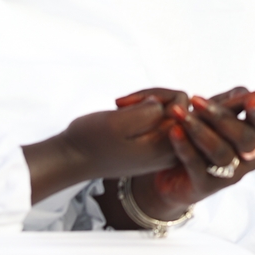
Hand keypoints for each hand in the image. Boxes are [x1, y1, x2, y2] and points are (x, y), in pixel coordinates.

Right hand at [24, 91, 181, 202]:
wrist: (72, 160)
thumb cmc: (90, 141)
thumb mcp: (117, 123)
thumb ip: (149, 112)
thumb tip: (170, 104)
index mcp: (166, 145)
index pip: (182, 103)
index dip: (157, 94)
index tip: (128, 102)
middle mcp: (172, 150)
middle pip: (181, 106)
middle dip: (154, 97)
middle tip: (125, 103)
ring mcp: (165, 149)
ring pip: (171, 111)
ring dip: (148, 103)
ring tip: (123, 108)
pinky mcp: (156, 146)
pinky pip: (162, 120)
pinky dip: (144, 112)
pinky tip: (125, 114)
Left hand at [130, 87, 254, 221]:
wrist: (174, 171)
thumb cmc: (202, 135)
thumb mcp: (217, 115)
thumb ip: (234, 102)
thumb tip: (254, 93)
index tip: (250, 101)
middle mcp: (249, 160)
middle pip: (244, 139)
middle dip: (221, 117)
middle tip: (196, 99)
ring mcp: (230, 176)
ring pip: (220, 152)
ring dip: (199, 130)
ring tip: (179, 113)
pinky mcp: (206, 187)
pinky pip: (197, 165)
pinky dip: (185, 146)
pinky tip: (174, 130)